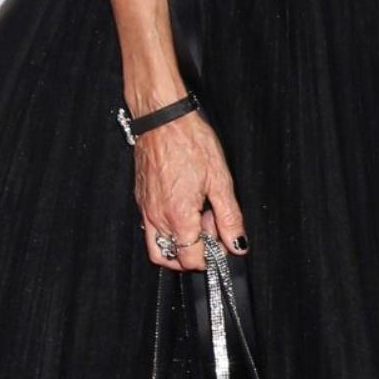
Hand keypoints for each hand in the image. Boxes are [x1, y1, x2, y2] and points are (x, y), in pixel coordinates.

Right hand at [133, 108, 247, 271]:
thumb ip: (229, 217)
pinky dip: (169, 228)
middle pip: (173, 258)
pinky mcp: (141, 200)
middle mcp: (158, 217)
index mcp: (179, 216)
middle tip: (211, 228)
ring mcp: (146, 210)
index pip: (192, 259)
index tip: (223, 241)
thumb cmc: (190, 142)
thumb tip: (237, 243)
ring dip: (179, 244)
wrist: (163, 120)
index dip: (211, 256)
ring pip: (158, 246)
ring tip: (198, 219)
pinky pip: (152, 228)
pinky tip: (186, 206)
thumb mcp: (220, 180)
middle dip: (194, 252)